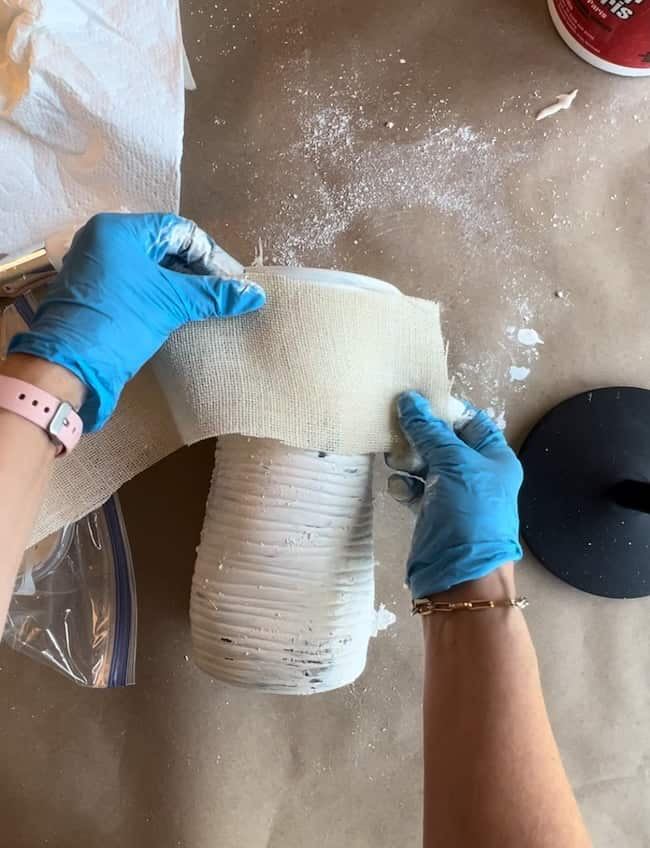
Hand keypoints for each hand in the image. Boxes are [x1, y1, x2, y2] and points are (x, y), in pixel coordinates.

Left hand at [8, 213, 264, 430]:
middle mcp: (105, 240)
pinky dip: (163, 293)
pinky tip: (184, 310)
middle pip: (164, 246)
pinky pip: (138, 283)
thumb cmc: (119, 322)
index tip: (232, 280)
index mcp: (119, 230)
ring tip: (209, 303)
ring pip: (151, 267)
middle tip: (225, 291)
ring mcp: (98, 267)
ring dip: (182, 283)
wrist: (71, 365)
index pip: (177, 230)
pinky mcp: (98, 292)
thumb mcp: (171, 304)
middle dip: (197, 269)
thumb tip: (256, 294)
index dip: (210, 255)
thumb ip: (213, 295)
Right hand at [388, 391, 522, 597]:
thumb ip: (430, 431)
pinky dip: (404, 486)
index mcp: (495, 459)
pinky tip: (397, 487)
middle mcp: (477, 475)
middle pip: (444, 441)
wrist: (461, 579)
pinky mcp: (433, 513)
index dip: (445, 409)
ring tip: (394, 459)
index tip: (416, 401)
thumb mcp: (454, 464)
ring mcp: (454, 496)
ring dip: (408, 459)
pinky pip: (415, 490)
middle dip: (420, 435)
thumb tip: (410, 400)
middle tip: (396, 428)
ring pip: (426, 465)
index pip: (470, 421)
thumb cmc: (469, 516)